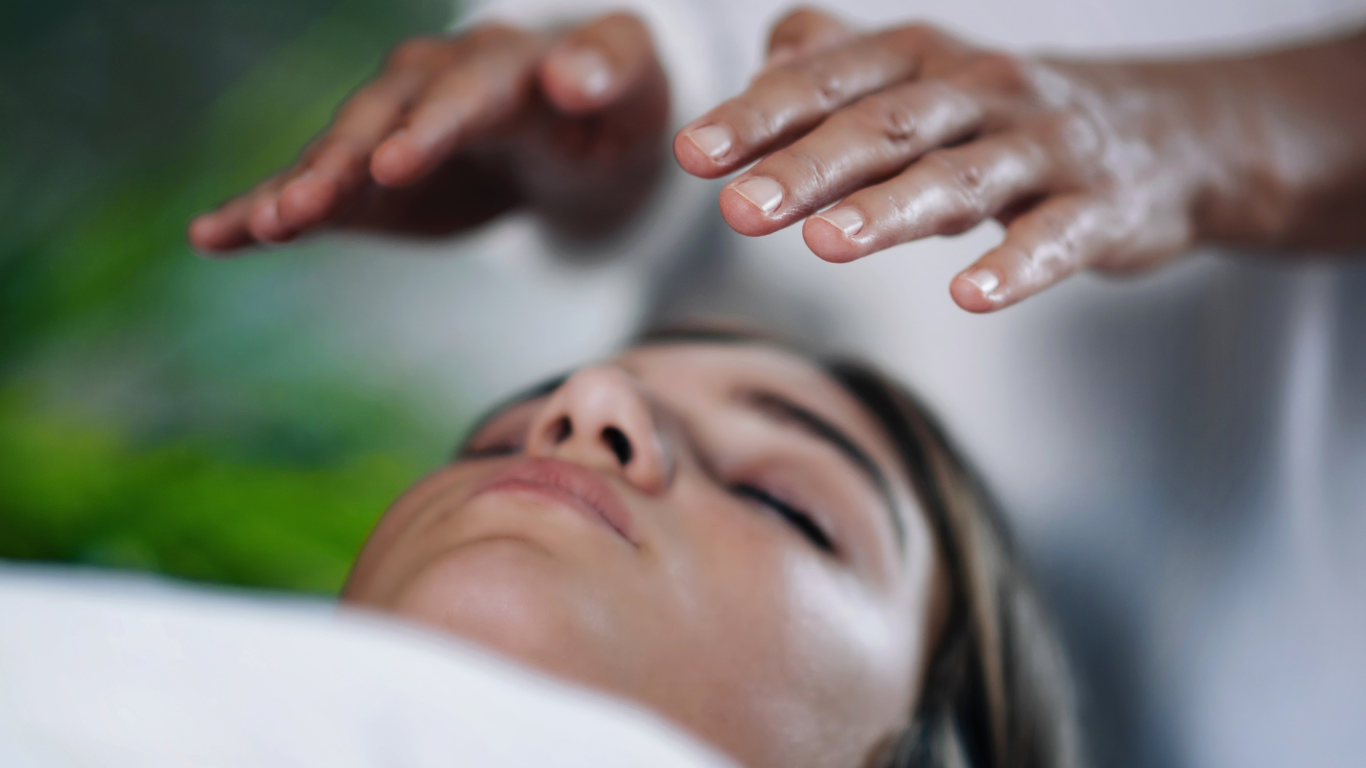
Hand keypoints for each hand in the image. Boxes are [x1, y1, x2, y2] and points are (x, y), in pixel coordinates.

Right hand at [189, 12, 668, 252]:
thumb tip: (575, 77)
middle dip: (343, 161)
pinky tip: (212, 236)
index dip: (430, 125)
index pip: (463, 90)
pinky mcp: (366, 177)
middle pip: (379, 119)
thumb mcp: (631, 84)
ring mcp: (389, 128)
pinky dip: (264, 212)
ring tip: (262, 226)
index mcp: (500, 64)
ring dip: (298, 188)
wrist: (576, 130)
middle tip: (308, 205)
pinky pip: (312, 191)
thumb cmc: (611, 106)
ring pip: (336, 155)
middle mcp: (430, 85)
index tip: (397, 161)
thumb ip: (608, 71)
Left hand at [674, 9, 1202, 312]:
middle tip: (740, 208)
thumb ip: (841, 66)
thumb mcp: (924, 76)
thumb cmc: (1009, 115)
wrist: (1166, 134)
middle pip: (885, 125)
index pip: (828, 81)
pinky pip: (1055, 234)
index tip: (692, 153)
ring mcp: (1044, 144)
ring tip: (826, 244)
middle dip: (807, 165)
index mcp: (923, 59)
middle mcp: (980, 89)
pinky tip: (968, 295)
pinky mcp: (1100, 204)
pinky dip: (1015, 264)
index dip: (758, 115)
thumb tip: (765, 62)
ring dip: (890, 210)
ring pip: (961, 175)